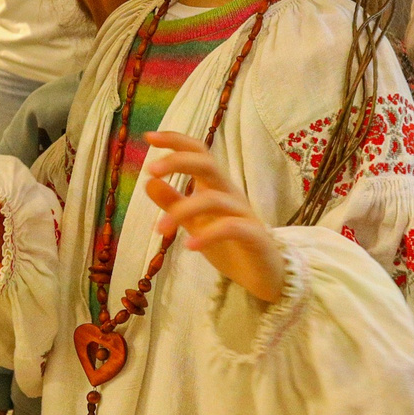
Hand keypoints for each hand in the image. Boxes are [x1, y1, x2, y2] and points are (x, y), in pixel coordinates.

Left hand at [143, 131, 284, 304]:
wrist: (264, 277)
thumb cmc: (229, 246)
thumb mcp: (194, 223)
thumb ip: (173, 203)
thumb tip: (149, 182)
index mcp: (216, 187)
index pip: (199, 153)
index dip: (176, 141)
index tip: (149, 137)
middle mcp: (230, 194)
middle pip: (208, 164)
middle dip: (179, 162)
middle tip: (152, 170)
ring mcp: (244, 213)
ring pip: (213, 199)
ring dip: (182, 211)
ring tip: (160, 229)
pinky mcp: (254, 236)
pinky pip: (231, 228)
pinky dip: (208, 235)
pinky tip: (189, 245)